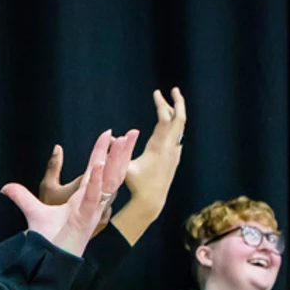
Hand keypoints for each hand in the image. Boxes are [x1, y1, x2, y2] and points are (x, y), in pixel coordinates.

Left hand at [2, 129, 139, 254]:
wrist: (47, 258)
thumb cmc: (46, 239)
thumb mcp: (33, 210)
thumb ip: (21, 196)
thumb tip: (5, 188)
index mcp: (83, 197)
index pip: (97, 168)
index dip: (103, 151)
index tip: (110, 134)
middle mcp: (92, 200)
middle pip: (110, 171)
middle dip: (121, 152)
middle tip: (134, 131)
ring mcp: (91, 208)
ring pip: (107, 180)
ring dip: (116, 160)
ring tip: (123, 141)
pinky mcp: (86, 218)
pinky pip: (92, 196)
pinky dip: (96, 181)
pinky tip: (99, 164)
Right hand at [123, 87, 186, 207]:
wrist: (152, 200)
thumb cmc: (136, 184)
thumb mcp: (123, 168)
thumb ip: (116, 152)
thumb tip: (109, 138)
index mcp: (159, 146)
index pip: (164, 119)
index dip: (161, 104)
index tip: (156, 93)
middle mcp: (170, 147)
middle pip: (180, 119)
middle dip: (178, 102)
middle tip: (173, 89)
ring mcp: (175, 152)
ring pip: (180, 127)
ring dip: (176, 112)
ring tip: (168, 102)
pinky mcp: (175, 158)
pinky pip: (178, 135)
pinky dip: (175, 124)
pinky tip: (169, 124)